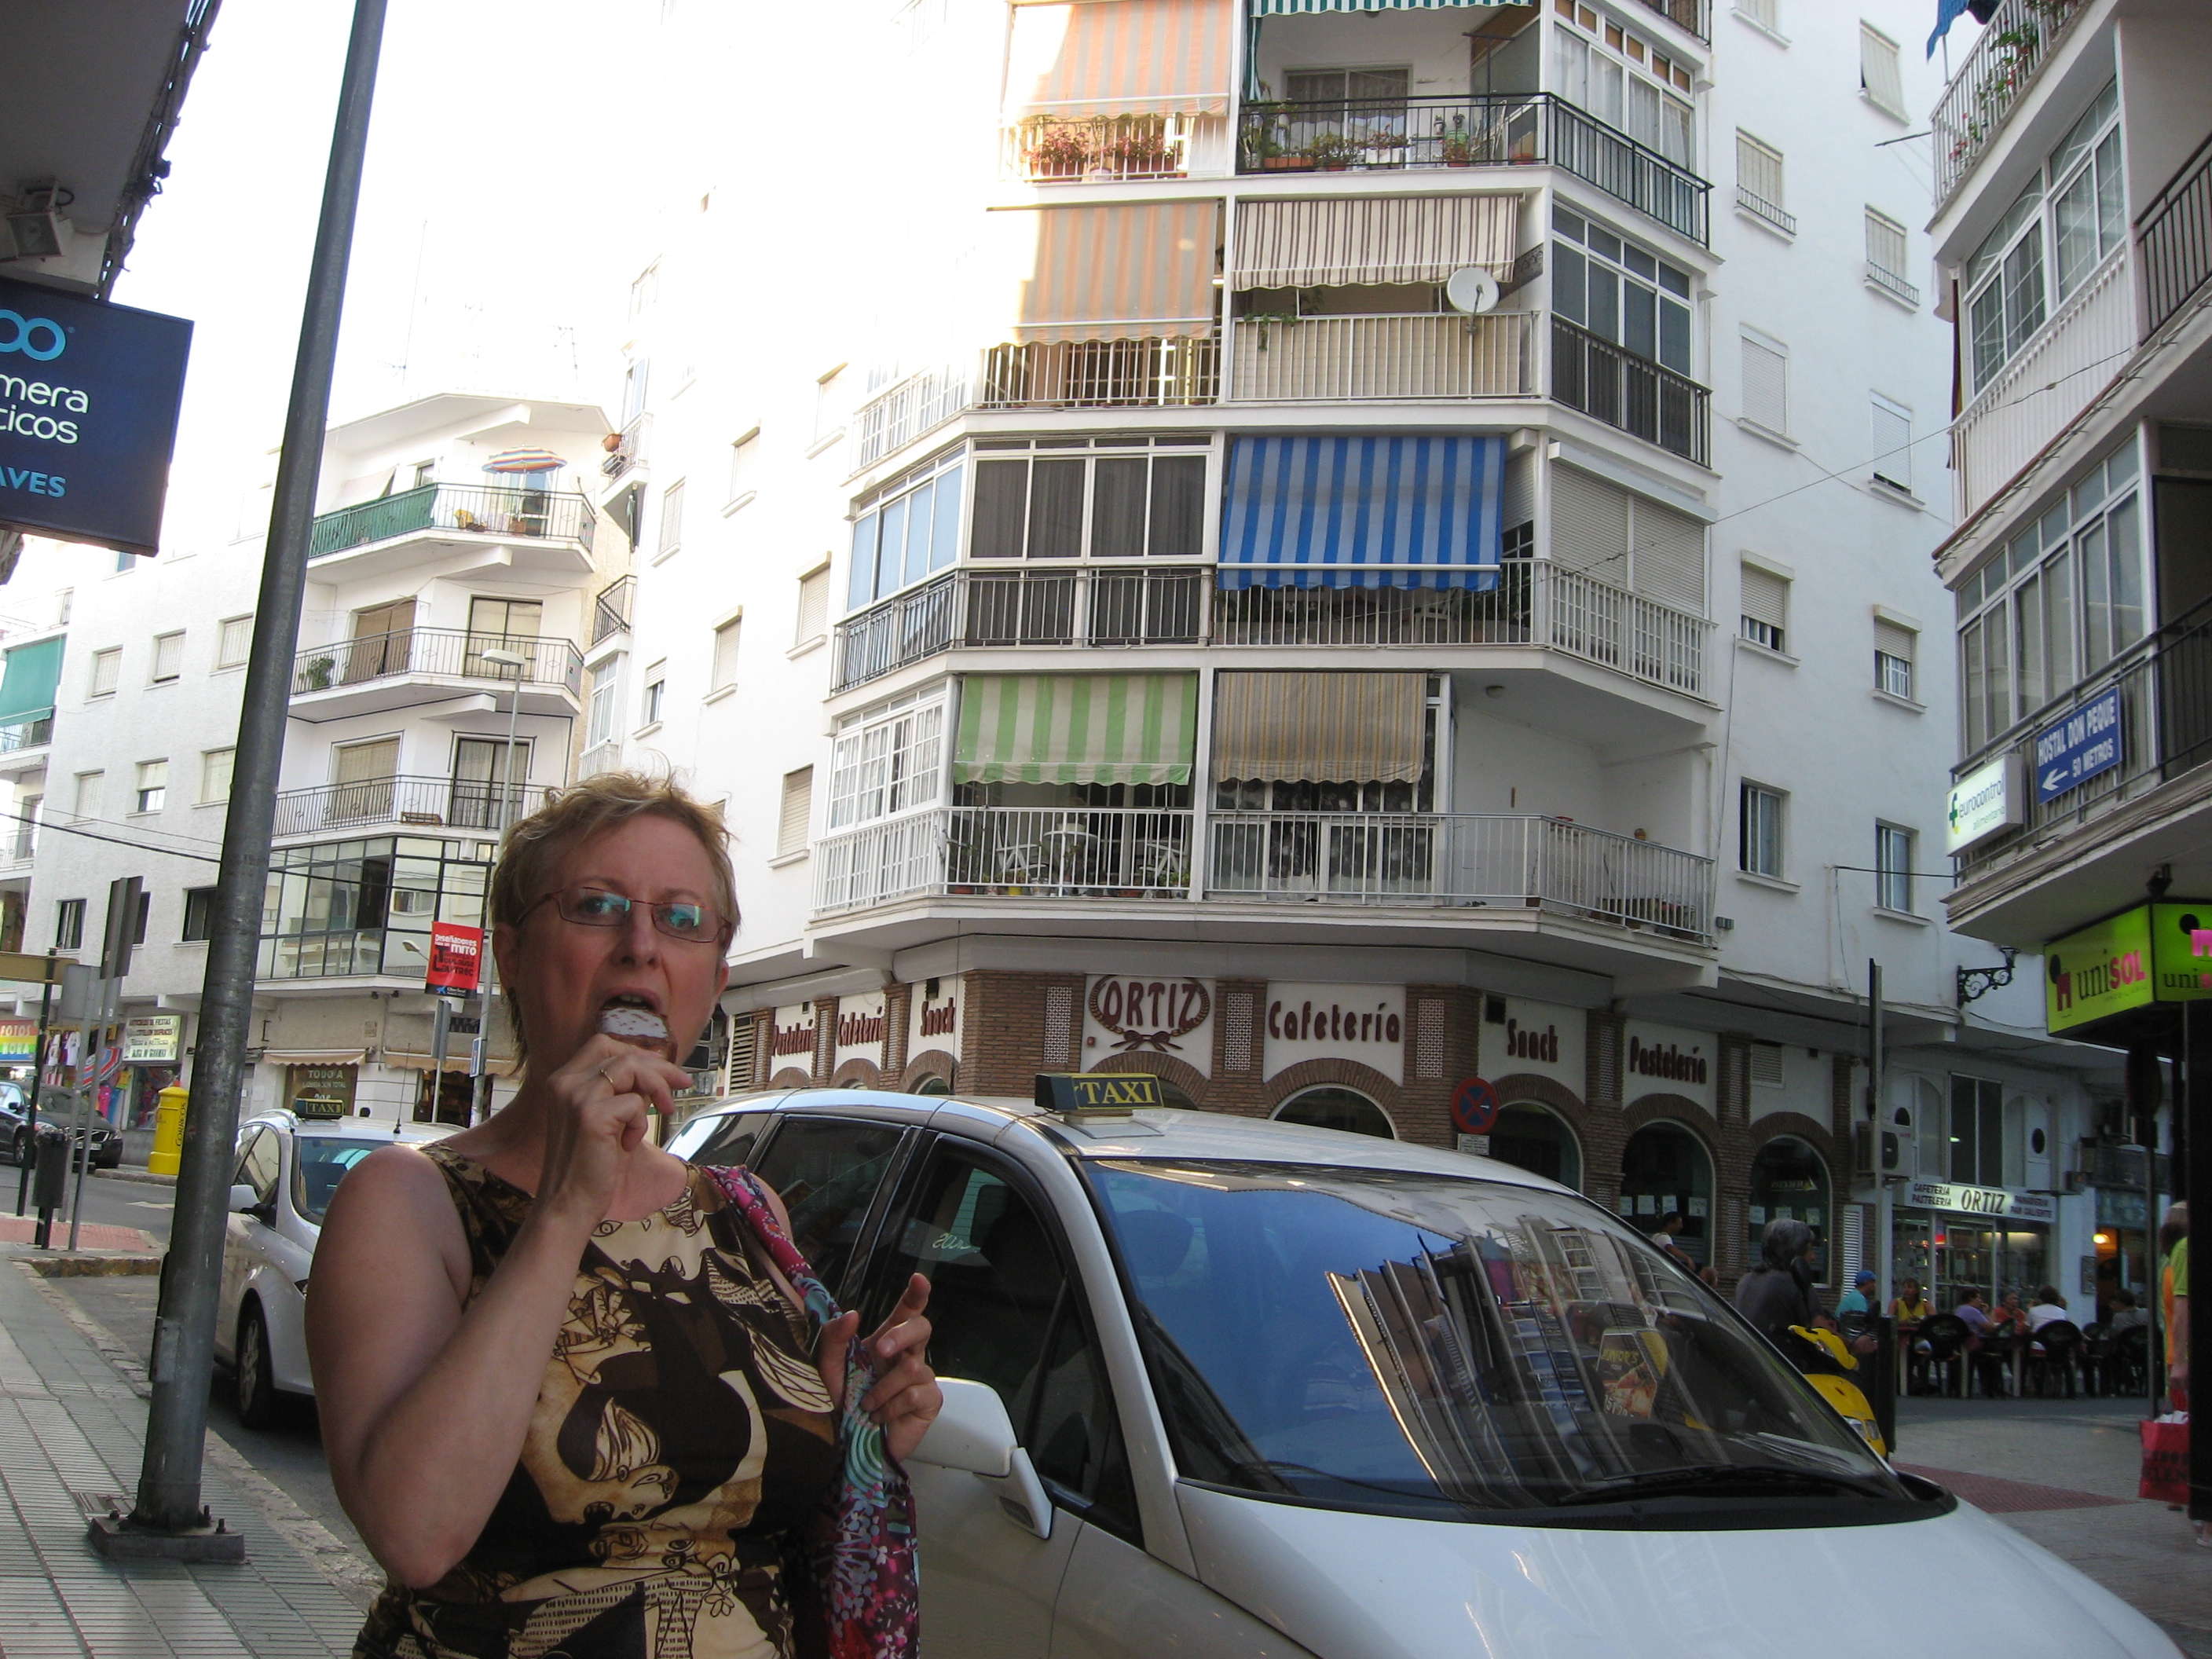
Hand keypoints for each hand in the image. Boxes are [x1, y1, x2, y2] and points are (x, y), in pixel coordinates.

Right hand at [536, 1035, 691, 1226]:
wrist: (568, 1203)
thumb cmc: (588, 1164)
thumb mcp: (603, 1118)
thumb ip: (619, 1091)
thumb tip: (654, 1070)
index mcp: (563, 1081)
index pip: (602, 1044)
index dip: (637, 1053)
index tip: (663, 1069)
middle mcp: (565, 1082)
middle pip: (622, 1053)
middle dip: (659, 1067)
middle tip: (683, 1085)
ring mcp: (576, 1097)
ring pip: (632, 1068)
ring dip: (657, 1087)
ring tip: (665, 1111)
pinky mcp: (591, 1116)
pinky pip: (635, 1103)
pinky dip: (641, 1123)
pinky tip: (629, 1144)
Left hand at [817, 1274, 940, 1463]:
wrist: (846, 1448)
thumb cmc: (839, 1407)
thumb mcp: (828, 1371)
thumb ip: (834, 1340)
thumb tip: (854, 1314)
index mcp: (885, 1343)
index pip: (905, 1313)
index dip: (916, 1295)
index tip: (919, 1279)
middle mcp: (906, 1356)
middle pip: (922, 1328)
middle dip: (902, 1335)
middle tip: (879, 1351)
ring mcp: (921, 1379)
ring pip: (913, 1367)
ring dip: (883, 1389)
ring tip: (867, 1406)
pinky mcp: (929, 1401)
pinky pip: (915, 1394)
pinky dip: (891, 1407)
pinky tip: (879, 1418)